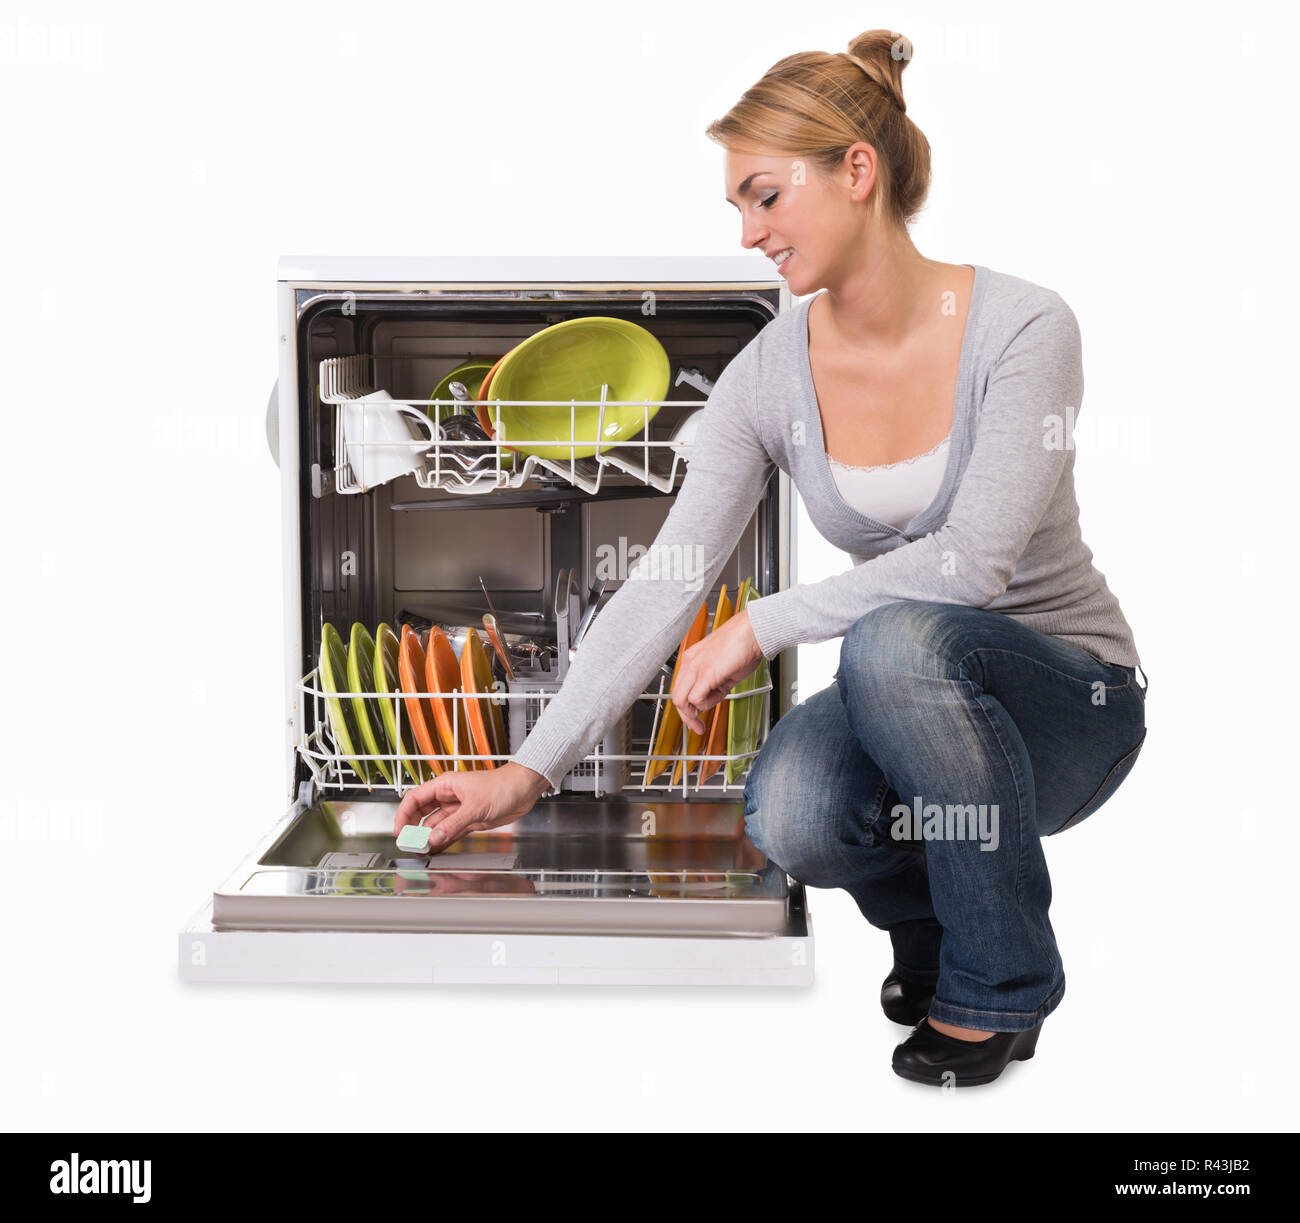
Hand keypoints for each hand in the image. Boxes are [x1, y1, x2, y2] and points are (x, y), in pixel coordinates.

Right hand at [393, 761, 550, 851]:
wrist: (523, 790)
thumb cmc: (503, 786)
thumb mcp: (476, 806)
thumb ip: (453, 824)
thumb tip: (434, 837)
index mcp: (445, 786)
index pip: (415, 798)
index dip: (403, 814)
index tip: (399, 830)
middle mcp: (449, 797)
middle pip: (422, 813)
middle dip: (413, 828)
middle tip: (409, 844)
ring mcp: (458, 809)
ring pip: (435, 824)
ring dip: (428, 837)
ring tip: (421, 850)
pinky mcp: (469, 820)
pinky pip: (449, 831)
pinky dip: (442, 840)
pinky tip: (436, 849)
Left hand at [672, 609, 764, 735]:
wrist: (754, 630)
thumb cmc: (744, 644)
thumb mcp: (723, 667)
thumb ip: (714, 684)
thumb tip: (711, 698)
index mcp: (692, 659)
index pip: (680, 688)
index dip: (686, 707)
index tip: (694, 718)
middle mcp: (690, 662)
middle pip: (677, 697)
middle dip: (687, 716)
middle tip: (697, 726)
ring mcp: (696, 667)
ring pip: (682, 700)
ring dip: (696, 712)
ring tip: (714, 705)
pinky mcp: (706, 673)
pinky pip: (696, 698)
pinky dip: (706, 704)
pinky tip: (719, 697)